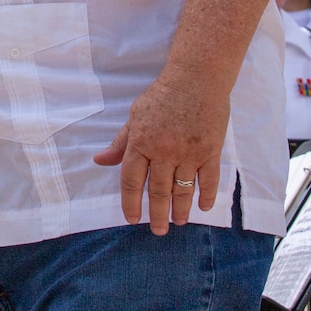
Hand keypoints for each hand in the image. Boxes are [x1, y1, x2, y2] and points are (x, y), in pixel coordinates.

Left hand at [93, 75, 227, 234]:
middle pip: (159, 191)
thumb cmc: (162, 96)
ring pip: (183, 190)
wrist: (196, 79)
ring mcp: (189, 152)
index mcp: (141, 142)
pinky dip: (205, 196)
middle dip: (157, 214)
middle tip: (157, 231)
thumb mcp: (134, 116)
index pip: (132, 180)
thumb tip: (100, 161)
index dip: (130, 202)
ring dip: (180, 210)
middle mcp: (164, 151)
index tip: (131, 218)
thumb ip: (120, 143)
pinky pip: (209, 181)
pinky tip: (202, 207)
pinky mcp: (211, 151)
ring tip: (177, 222)